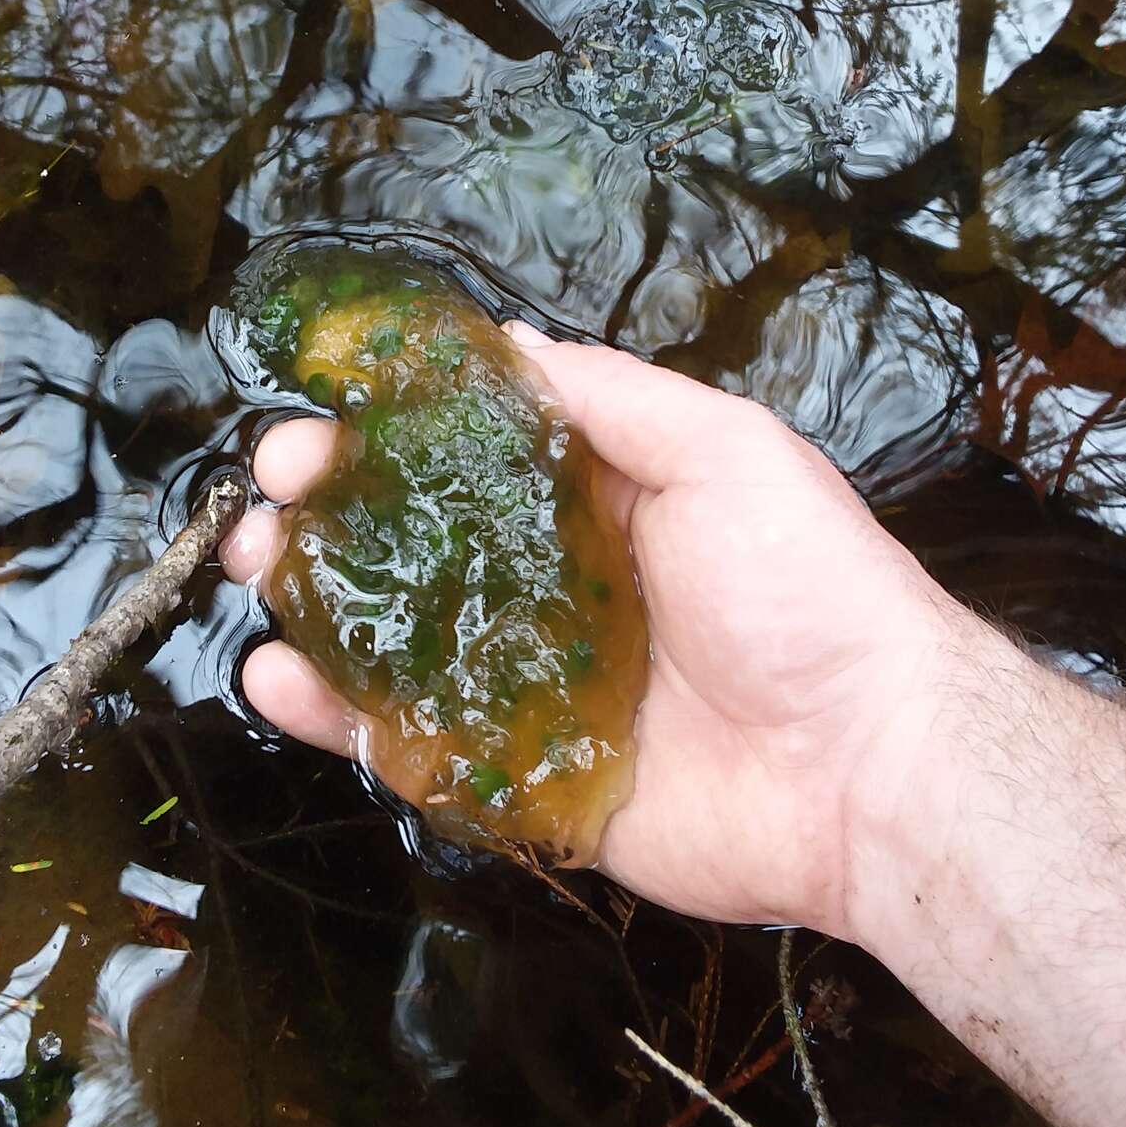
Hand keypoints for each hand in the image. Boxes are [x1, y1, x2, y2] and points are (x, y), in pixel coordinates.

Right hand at [220, 327, 963, 936]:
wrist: (871, 766)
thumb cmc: (807, 588)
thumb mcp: (721, 450)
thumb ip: (610, 398)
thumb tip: (506, 344)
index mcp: (602, 503)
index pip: (472, 454)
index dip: (392, 430)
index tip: (325, 411)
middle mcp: (558, 589)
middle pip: (417, 542)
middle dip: (332, 510)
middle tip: (272, 492)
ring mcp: (534, 688)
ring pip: (397, 640)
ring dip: (315, 602)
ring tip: (254, 567)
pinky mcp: (524, 782)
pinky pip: (415, 746)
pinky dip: (338, 717)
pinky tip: (278, 678)